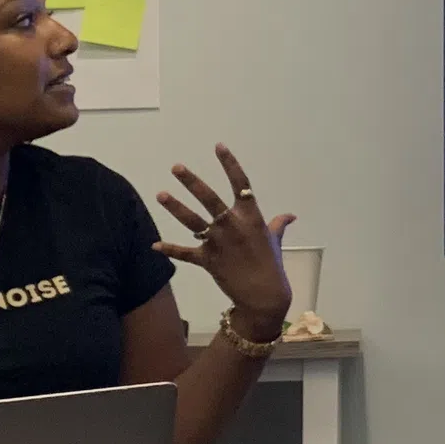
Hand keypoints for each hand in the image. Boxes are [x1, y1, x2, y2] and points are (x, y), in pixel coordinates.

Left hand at [154, 146, 294, 337]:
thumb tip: (290, 216)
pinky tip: (154, 245)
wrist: (264, 296)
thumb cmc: (272, 266)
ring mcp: (218, 242)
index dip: (230, 164)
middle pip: (209, 198)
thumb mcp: (275, 241)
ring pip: (193, 221)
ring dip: (175, 207)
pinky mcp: (207, 260)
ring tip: (161, 194)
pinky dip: (170, 249)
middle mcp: (233, 225)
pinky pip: (186, 253)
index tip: (218, 146)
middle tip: (176, 168)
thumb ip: (278, 225)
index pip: (241, 184)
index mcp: (251, 217)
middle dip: (192, 181)